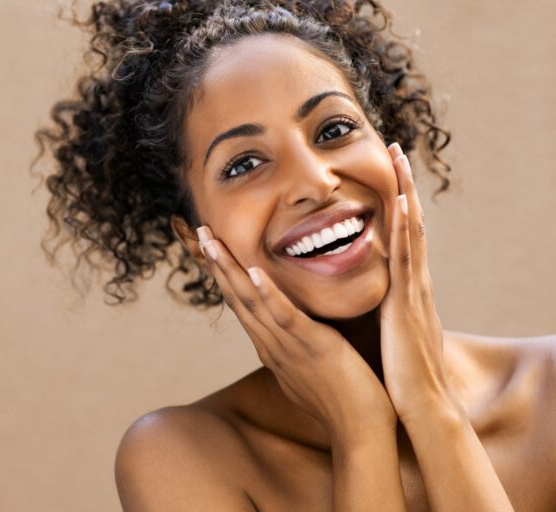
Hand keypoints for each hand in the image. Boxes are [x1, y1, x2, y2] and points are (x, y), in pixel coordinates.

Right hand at [196, 226, 395, 442]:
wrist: (360, 431)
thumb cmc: (342, 398)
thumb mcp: (310, 364)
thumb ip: (297, 342)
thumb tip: (293, 329)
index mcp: (271, 346)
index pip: (241, 303)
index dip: (224, 273)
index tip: (212, 246)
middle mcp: (271, 344)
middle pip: (236, 297)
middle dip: (217, 262)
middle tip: (200, 229)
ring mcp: (288, 346)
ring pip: (251, 301)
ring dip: (229, 269)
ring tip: (212, 241)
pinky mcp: (311, 346)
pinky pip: (285, 316)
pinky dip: (266, 293)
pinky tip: (252, 271)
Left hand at [379, 144, 462, 423]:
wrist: (423, 406)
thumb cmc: (403, 374)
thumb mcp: (393, 333)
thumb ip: (386, 313)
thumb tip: (376, 303)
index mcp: (407, 289)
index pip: (402, 237)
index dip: (398, 204)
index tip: (390, 173)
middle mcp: (414, 282)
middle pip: (409, 223)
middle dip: (403, 185)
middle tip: (396, 148)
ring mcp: (414, 289)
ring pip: (410, 231)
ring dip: (405, 192)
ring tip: (399, 158)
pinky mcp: (408, 302)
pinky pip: (406, 257)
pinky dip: (404, 227)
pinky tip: (401, 202)